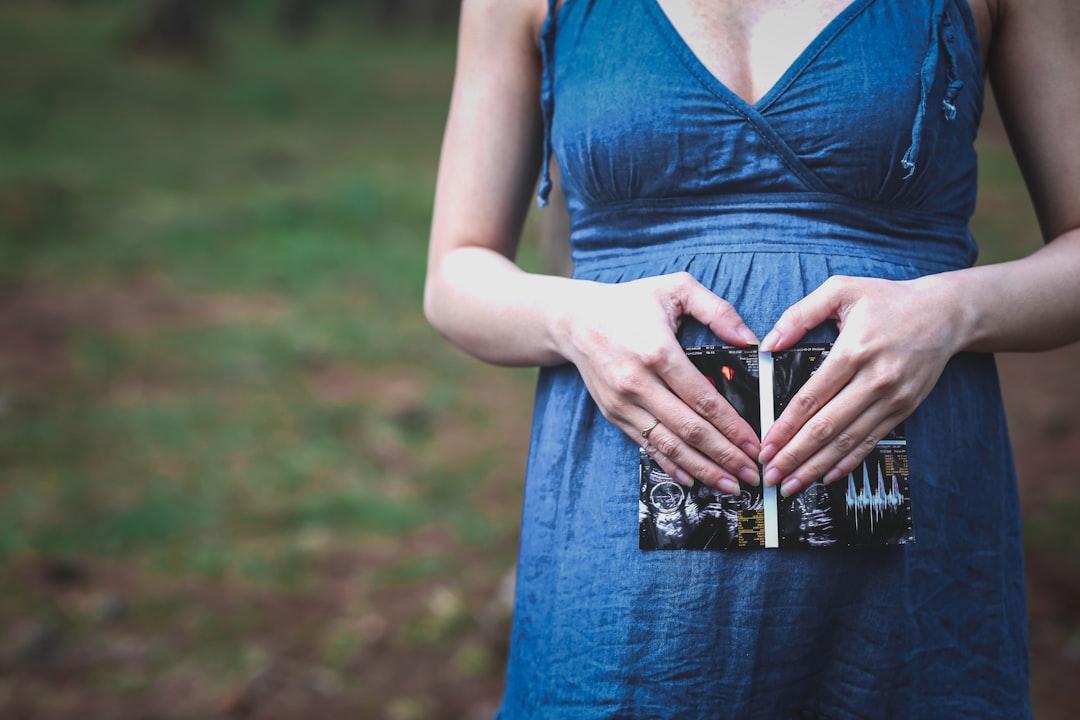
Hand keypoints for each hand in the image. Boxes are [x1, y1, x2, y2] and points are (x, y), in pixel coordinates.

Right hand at [558, 271, 762, 494]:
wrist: (575, 319)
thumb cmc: (630, 302)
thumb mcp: (676, 288)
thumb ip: (718, 310)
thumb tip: (750, 340)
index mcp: (658, 352)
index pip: (704, 400)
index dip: (732, 427)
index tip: (755, 445)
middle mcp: (638, 383)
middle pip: (689, 430)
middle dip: (725, 456)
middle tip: (752, 475)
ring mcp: (623, 403)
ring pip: (669, 445)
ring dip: (703, 469)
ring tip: (730, 485)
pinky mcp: (614, 414)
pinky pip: (647, 445)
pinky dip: (672, 465)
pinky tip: (694, 479)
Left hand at [756, 273, 963, 496]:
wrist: (945, 313)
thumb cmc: (888, 300)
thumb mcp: (842, 290)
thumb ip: (800, 314)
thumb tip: (768, 343)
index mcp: (854, 351)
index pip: (812, 398)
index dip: (786, 426)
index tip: (766, 445)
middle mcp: (874, 379)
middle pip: (827, 426)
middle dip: (795, 455)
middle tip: (771, 475)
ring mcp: (892, 398)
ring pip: (848, 440)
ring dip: (817, 466)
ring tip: (791, 485)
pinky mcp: (904, 409)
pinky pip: (871, 441)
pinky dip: (848, 462)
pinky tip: (827, 476)